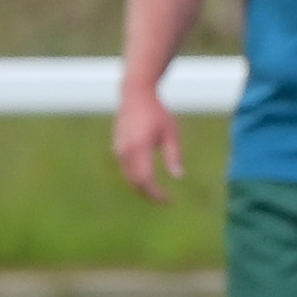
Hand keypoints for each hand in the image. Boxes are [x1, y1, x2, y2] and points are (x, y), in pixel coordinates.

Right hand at [114, 85, 183, 202]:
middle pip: (135, 182)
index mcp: (139, 148)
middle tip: (165, 201)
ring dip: (142, 189)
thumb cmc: (157, 113)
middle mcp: (125, 151)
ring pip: (128, 178)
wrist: (135, 95)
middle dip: (149, 195)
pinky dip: (136, 179)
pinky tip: (148, 182)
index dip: (156, 194)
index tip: (169, 201)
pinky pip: (126, 170)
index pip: (146, 179)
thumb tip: (179, 177)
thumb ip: (174, 155)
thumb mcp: (171, 133)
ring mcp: (119, 150)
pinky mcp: (117, 148)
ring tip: (158, 194)